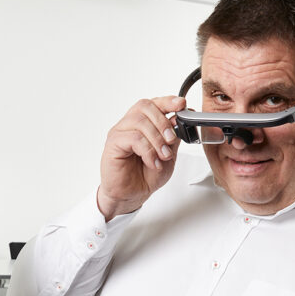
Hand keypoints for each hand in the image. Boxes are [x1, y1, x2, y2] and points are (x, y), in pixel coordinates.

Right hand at [96, 95, 185, 220]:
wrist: (132, 194)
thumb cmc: (146, 175)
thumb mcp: (169, 153)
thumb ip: (174, 135)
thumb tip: (181, 118)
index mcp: (143, 122)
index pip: (153, 103)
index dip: (168, 101)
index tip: (182, 104)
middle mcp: (129, 124)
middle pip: (145, 107)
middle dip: (163, 122)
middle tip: (171, 140)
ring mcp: (119, 132)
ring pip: (140, 122)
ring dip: (157, 139)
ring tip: (163, 156)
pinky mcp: (113, 144)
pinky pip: (133, 138)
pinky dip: (148, 150)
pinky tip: (153, 162)